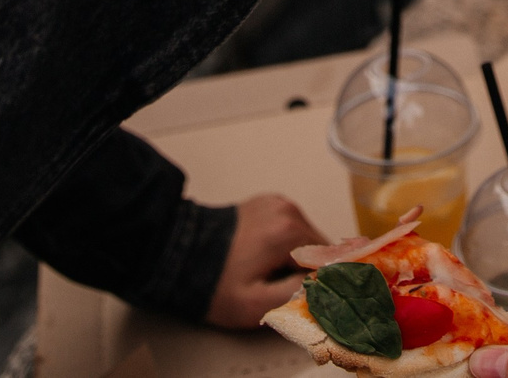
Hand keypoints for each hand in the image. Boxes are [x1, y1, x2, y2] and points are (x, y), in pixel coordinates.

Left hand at [201, 194, 327, 328]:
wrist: (177, 255)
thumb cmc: (214, 284)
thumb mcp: (256, 305)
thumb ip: (297, 298)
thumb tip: (325, 291)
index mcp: (290, 231)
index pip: (330, 262)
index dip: (322, 285)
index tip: (305, 297)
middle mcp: (288, 210)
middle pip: (319, 249)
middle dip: (307, 272)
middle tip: (279, 289)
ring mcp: (278, 203)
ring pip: (306, 239)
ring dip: (296, 259)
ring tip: (268, 274)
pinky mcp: (268, 203)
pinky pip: (291, 229)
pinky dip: (285, 245)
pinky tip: (263, 258)